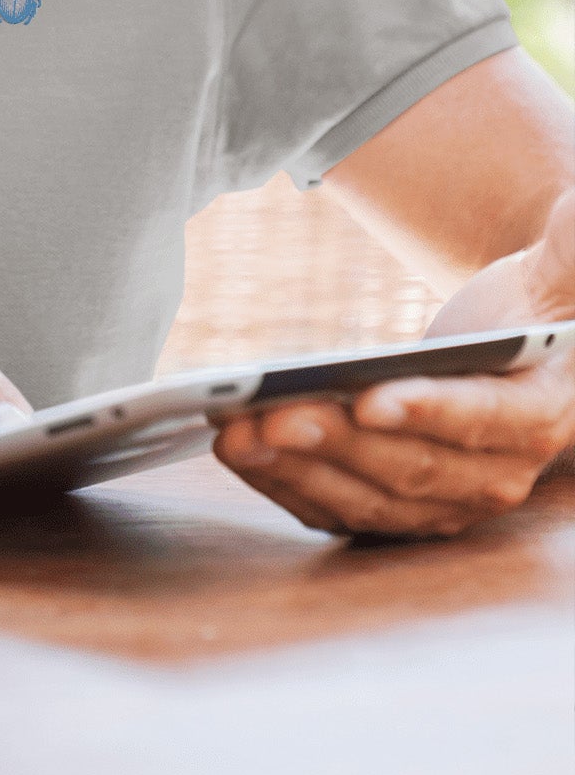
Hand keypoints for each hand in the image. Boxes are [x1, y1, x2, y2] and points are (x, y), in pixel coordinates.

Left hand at [215, 189, 574, 538]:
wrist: (524, 348)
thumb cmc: (538, 300)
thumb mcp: (566, 265)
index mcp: (540, 413)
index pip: (482, 419)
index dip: (427, 411)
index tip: (367, 398)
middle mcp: (497, 474)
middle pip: (411, 466)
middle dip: (336, 442)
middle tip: (268, 414)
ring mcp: (448, 501)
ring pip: (369, 496)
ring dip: (298, 470)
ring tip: (234, 433)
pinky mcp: (402, 508)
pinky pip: (341, 509)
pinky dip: (288, 486)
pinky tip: (239, 454)